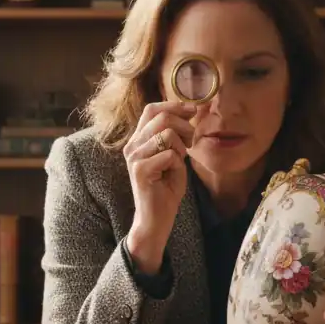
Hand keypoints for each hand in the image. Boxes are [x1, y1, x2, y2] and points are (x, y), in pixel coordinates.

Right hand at [123, 100, 196, 274]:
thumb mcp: (173, 156)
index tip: (192, 111)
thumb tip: (189, 111)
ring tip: (179, 161)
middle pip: (161, 117)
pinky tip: (172, 175)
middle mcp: (132, 146)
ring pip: (167, 134)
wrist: (157, 218)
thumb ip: (175, 135)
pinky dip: (178, 164)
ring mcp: (134, 157)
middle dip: (184, 126)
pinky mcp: (140, 170)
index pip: (152, 109)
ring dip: (181, 147)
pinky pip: (169, 154)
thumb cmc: (166, 188)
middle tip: (191, 143)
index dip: (174, 105)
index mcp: (138, 140)